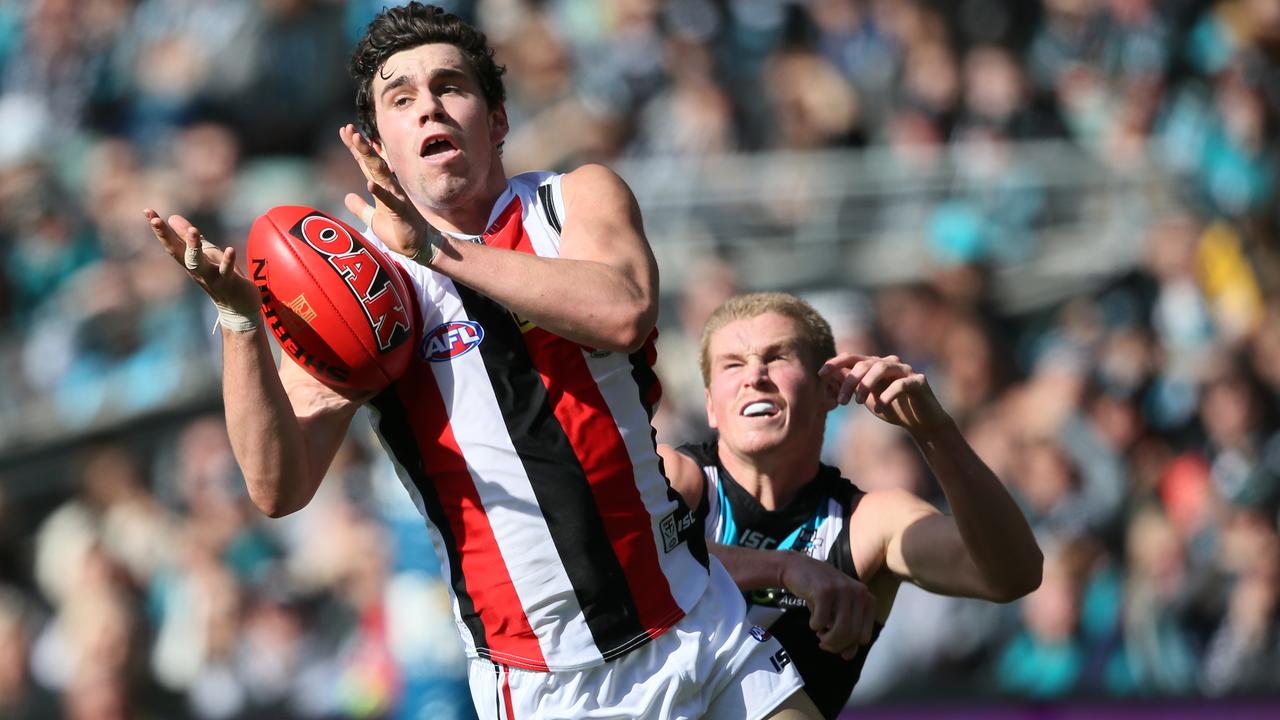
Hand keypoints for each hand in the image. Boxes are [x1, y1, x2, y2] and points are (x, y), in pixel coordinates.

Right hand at [144, 209, 258, 319]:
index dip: (159, 228)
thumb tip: (172, 217)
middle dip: (165, 237)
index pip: (170, 243)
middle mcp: (196, 270)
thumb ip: (189, 237)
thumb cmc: (221, 278)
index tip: (147, 210)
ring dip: (194, 247)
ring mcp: (211, 277)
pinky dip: (228, 261)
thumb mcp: (205, 254)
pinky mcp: (229, 283)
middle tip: (156, 220)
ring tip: (193, 230)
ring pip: (198, 262)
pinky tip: (230, 249)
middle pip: (177, 253)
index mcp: (189, 262)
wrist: (238, 309)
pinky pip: (226, 271)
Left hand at [338, 124, 440, 262]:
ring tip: (359, 142)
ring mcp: (396, 198)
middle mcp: (389, 188)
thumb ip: (360, 208)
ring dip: (370, 157)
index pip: (365, 164)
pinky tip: (369, 183)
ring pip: (381, 174)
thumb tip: (347, 197)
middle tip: (350, 129)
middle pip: (372, 163)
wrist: (420, 247)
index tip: (345, 131)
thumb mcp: (373, 220)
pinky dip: (380, 192)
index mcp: (381, 188)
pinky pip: (390, 200)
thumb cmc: (399, 232)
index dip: (355, 148)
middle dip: (361, 146)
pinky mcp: (401, 212)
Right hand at [778, 552, 875, 658]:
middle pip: (852, 635)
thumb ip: (847, 633)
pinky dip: (814, 625)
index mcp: (867, 599)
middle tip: (823, 643)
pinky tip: (812, 619)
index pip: (864, 637)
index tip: (835, 643)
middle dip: (835, 645)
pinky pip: (821, 621)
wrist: (798, 568)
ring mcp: (843, 590)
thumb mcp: (838, 612)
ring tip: (819, 634)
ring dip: (826, 639)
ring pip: (840, 630)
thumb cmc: (821, 593)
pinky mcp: (825, 590)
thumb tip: (848, 656)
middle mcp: (859, 592)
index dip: (848, 645)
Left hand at [820, 353, 952, 437]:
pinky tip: (879, 409)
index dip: (835, 362)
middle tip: (841, 402)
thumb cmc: (891, 408)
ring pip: (880, 367)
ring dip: (866, 385)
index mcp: (875, 364)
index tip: (821, 374)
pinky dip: (886, 396)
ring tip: (858, 403)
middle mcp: (889, 362)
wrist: (921, 422)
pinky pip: (900, 384)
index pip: (852, 357)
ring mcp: (905, 370)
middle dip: (849, 382)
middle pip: (864, 363)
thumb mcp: (866, 398)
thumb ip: (850, 386)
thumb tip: (828, 377)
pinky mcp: (919, 381)